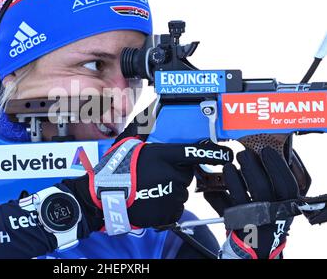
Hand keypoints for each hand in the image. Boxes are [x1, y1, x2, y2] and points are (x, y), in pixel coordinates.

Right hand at [63, 137, 232, 232]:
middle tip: (155, 176)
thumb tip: (154, 121)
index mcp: (164, 155)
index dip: (214, 153)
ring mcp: (171, 194)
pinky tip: (150, 200)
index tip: (228, 154)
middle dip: (175, 176)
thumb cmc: (116, 168)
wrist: (104, 194)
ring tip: (149, 190)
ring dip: (170, 191)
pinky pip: (175, 208)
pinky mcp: (167, 211)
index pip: (195, 152)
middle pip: (186, 176)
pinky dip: (166, 205)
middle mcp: (171, 174)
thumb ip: (151, 139)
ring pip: (180, 193)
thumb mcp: (133, 146)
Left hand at [205, 147, 303, 258]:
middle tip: (243, 154)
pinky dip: (219, 192)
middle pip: (261, 187)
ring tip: (229, 165)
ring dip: (233, 176)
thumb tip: (264, 152)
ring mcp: (253, 219)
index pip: (287, 185)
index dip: (277, 166)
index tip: (266, 150)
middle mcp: (271, 214)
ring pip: (242, 196)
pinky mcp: (236, 224)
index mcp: (286, 205)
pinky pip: (226, 206)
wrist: (258, 243)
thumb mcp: (278, 199)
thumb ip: (273, 179)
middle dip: (250, 166)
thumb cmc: (267, 213)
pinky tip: (219, 181)